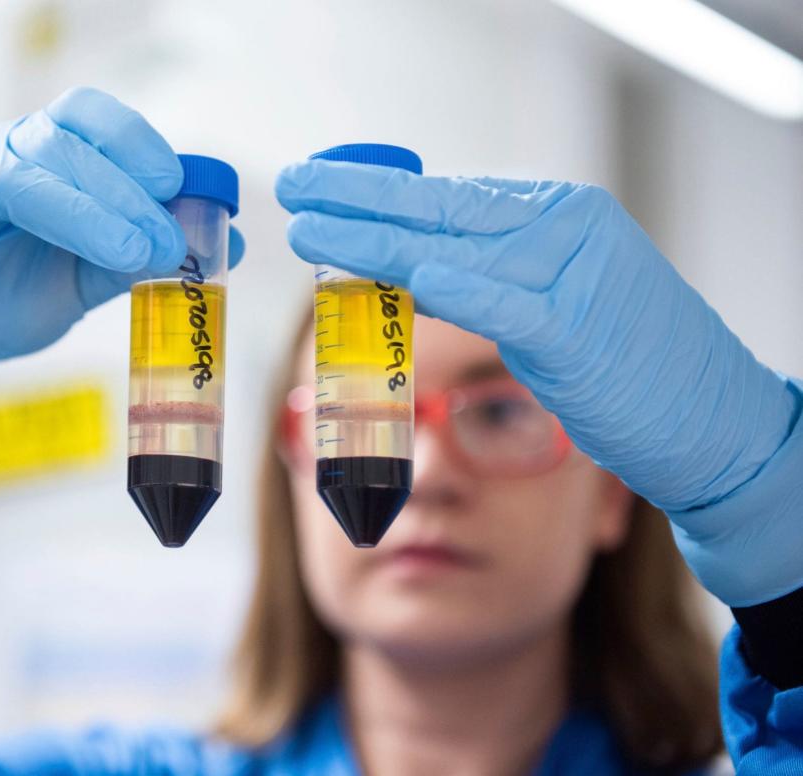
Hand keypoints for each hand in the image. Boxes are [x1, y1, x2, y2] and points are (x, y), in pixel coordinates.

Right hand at [0, 87, 242, 415]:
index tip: (178, 190)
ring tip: (127, 251)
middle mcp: (12, 155)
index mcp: (54, 160)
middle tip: (165, 244)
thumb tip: (224, 243)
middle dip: (126, 195)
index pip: (98, 126)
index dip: (141, 149)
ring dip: (81, 207)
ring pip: (23, 171)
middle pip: (69, 147)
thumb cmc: (11, 296)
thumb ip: (140, 258)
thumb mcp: (86, 281)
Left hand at [277, 161, 799, 604]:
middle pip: (442, 208)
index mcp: (559, 216)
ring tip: (308, 227)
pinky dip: (455, 288)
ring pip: (455, 247)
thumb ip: (492, 277)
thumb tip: (414, 269)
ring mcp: (575, 275)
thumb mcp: (554, 303)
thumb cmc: (625, 363)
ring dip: (374, 238)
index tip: (323, 184)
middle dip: (359, 197)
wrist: (710, 418)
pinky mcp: (578, 332)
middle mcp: (566, 229)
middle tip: (295, 184)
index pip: (453, 194)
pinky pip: (504, 304)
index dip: (381, 191)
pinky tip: (404, 275)